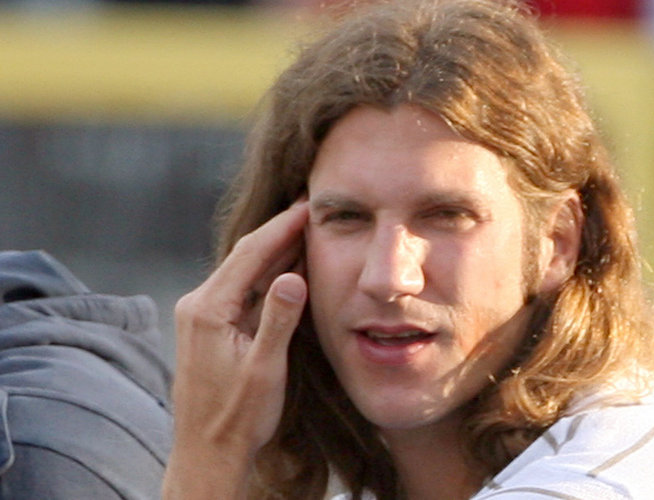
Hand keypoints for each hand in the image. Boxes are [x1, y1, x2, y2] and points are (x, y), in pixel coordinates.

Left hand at [163, 202, 308, 499]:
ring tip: (303, 230)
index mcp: (207, 309)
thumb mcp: (264, 369)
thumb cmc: (238, 417)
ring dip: (273, 253)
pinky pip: (239, 290)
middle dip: (278, 233)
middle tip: (309, 209)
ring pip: (242, 272)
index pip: (250, 254)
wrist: (208, 451)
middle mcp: (197, 305)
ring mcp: (200, 315)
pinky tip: (286, 268)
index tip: (308, 206)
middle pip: (244, 257)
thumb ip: (278, 320)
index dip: (282, 228)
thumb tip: (294, 275)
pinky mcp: (207, 326)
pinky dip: (264, 276)